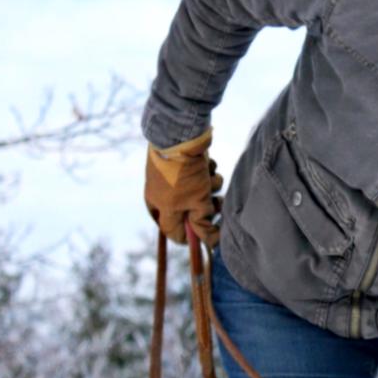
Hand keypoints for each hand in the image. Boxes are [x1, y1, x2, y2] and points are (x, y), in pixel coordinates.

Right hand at [144, 128, 222, 246]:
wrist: (178, 133)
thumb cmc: (185, 173)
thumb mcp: (197, 203)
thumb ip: (203, 225)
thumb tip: (211, 244)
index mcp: (160, 209)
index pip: (176, 234)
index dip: (196, 236)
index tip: (213, 230)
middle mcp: (162, 196)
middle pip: (191, 213)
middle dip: (206, 208)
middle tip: (217, 203)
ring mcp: (171, 179)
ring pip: (198, 193)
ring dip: (209, 188)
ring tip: (211, 179)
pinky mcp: (181, 165)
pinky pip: (198, 177)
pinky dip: (205, 173)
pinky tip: (207, 164)